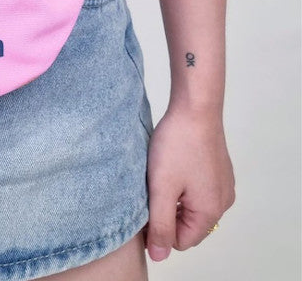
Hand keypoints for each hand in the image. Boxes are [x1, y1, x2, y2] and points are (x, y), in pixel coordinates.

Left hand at [141, 103, 235, 261]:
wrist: (194, 109)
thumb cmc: (177, 146)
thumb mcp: (161, 189)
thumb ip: (160, 225)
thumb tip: (160, 256)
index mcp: (210, 212)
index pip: (181, 242)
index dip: (158, 229)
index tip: (144, 206)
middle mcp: (222, 202)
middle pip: (187, 225)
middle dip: (165, 212)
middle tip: (150, 189)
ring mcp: (222, 186)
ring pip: (190, 206)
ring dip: (171, 197)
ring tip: (159, 175)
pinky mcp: (217, 171)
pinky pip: (196, 190)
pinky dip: (180, 184)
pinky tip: (169, 166)